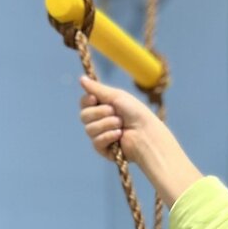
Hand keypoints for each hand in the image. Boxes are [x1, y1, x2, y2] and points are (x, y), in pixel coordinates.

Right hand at [78, 75, 202, 206]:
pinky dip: (108, 136)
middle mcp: (100, 121)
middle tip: (115, 112)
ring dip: (106, 124)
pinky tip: (120, 136)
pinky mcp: (105, 150)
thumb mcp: (116, 96)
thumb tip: (81, 78)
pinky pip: (96, 142)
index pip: (84, 104)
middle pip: (84, 116)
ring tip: (121, 125)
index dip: (86, 101)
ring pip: (89, 129)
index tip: (94, 99)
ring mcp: (101, 136)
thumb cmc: (135, 112)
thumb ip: (97, 89)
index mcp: (102, 107)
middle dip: (99, 113)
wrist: (146, 133)